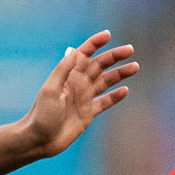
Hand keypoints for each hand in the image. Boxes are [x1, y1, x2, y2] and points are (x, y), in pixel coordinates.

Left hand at [20, 32, 137, 159]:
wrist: (39, 140)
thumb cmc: (41, 114)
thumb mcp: (50, 90)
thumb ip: (63, 70)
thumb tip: (74, 50)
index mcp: (68, 75)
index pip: (84, 54)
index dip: (95, 43)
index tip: (107, 35)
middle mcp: (78, 83)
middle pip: (100, 65)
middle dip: (114, 56)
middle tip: (130, 49)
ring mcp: (84, 98)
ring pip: (106, 81)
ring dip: (120, 74)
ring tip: (135, 67)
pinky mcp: (88, 113)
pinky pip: (105, 102)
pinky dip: (115, 96)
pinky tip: (125, 90)